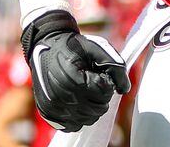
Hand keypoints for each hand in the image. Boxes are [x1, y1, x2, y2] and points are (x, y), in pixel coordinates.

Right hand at [21, 10, 129, 131]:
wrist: (45, 45)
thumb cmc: (73, 47)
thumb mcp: (96, 48)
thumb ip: (115, 66)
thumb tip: (124, 89)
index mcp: (73, 80)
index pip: (104, 93)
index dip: (106, 82)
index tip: (97, 72)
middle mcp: (61, 96)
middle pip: (97, 109)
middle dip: (101, 96)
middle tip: (91, 80)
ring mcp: (53, 106)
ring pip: (87, 119)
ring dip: (91, 107)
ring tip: (83, 89)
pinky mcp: (48, 113)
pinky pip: (73, 125)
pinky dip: (78, 116)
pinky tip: (76, 100)